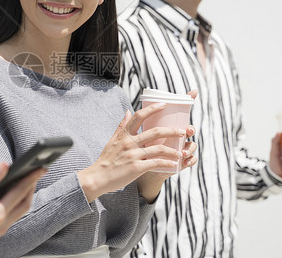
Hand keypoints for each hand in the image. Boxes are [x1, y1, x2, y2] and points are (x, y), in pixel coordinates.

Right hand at [0, 163, 44, 248]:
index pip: (20, 192)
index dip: (31, 178)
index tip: (41, 167)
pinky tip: (13, 195)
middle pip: (25, 203)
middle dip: (32, 187)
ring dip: (25, 196)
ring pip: (20, 211)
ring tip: (27, 180)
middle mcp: (2, 225)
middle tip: (37, 171)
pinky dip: (17, 204)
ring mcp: (0, 230)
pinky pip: (13, 217)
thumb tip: (5, 165)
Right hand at [77, 103, 195, 202]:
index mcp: (124, 134)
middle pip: (155, 131)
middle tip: (182, 131)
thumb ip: (122, 126)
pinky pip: (156, 163)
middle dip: (171, 131)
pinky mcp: (137, 167)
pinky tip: (173, 164)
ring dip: (172, 150)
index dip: (152, 109)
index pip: (139, 116)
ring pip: (159, 149)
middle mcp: (129, 142)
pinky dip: (167, 163)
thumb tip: (128, 111)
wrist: (98, 177)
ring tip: (180, 152)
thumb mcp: (112, 140)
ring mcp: (133, 155)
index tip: (164, 104)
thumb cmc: (107, 159)